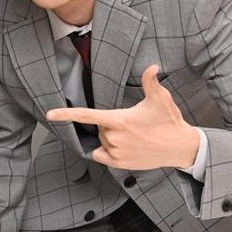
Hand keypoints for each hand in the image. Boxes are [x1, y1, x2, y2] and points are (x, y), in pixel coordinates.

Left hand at [46, 65, 198, 169]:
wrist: (181, 147)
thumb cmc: (169, 121)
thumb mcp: (161, 99)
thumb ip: (151, 82)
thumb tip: (152, 67)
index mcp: (120, 119)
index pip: (87, 115)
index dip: (66, 114)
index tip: (50, 114)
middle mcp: (115, 137)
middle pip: (100, 127)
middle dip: (111, 124)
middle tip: (132, 124)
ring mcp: (116, 152)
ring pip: (102, 141)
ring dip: (112, 138)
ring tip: (134, 136)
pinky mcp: (119, 164)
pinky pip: (101, 155)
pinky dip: (107, 151)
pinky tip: (124, 147)